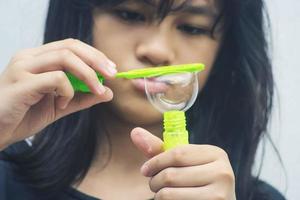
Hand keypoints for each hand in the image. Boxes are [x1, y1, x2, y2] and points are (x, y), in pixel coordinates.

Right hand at [0, 38, 115, 149]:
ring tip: (97, 90)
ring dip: (88, 74)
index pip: (72, 46)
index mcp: (38, 59)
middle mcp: (30, 58)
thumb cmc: (24, 115)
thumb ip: (82, 98)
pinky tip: (62, 104)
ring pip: (65, 58)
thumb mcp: (60, 106)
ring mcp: (23, 67)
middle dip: (97, 60)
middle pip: (71, 46)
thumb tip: (109, 92)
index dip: (95, 55)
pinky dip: (67, 91)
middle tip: (112, 75)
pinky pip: (55, 78)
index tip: (112, 69)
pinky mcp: (21, 82)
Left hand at [131, 127, 235, 199]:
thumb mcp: (183, 162)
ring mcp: (219, 194)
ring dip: (159, 194)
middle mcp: (222, 172)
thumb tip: (135, 132)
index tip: (145, 170)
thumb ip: (160, 149)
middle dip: (155, 181)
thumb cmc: (196, 181)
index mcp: (215, 154)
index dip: (155, 162)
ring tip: (162, 193)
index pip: (177, 153)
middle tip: (154, 184)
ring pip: (169, 193)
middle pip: (171, 174)